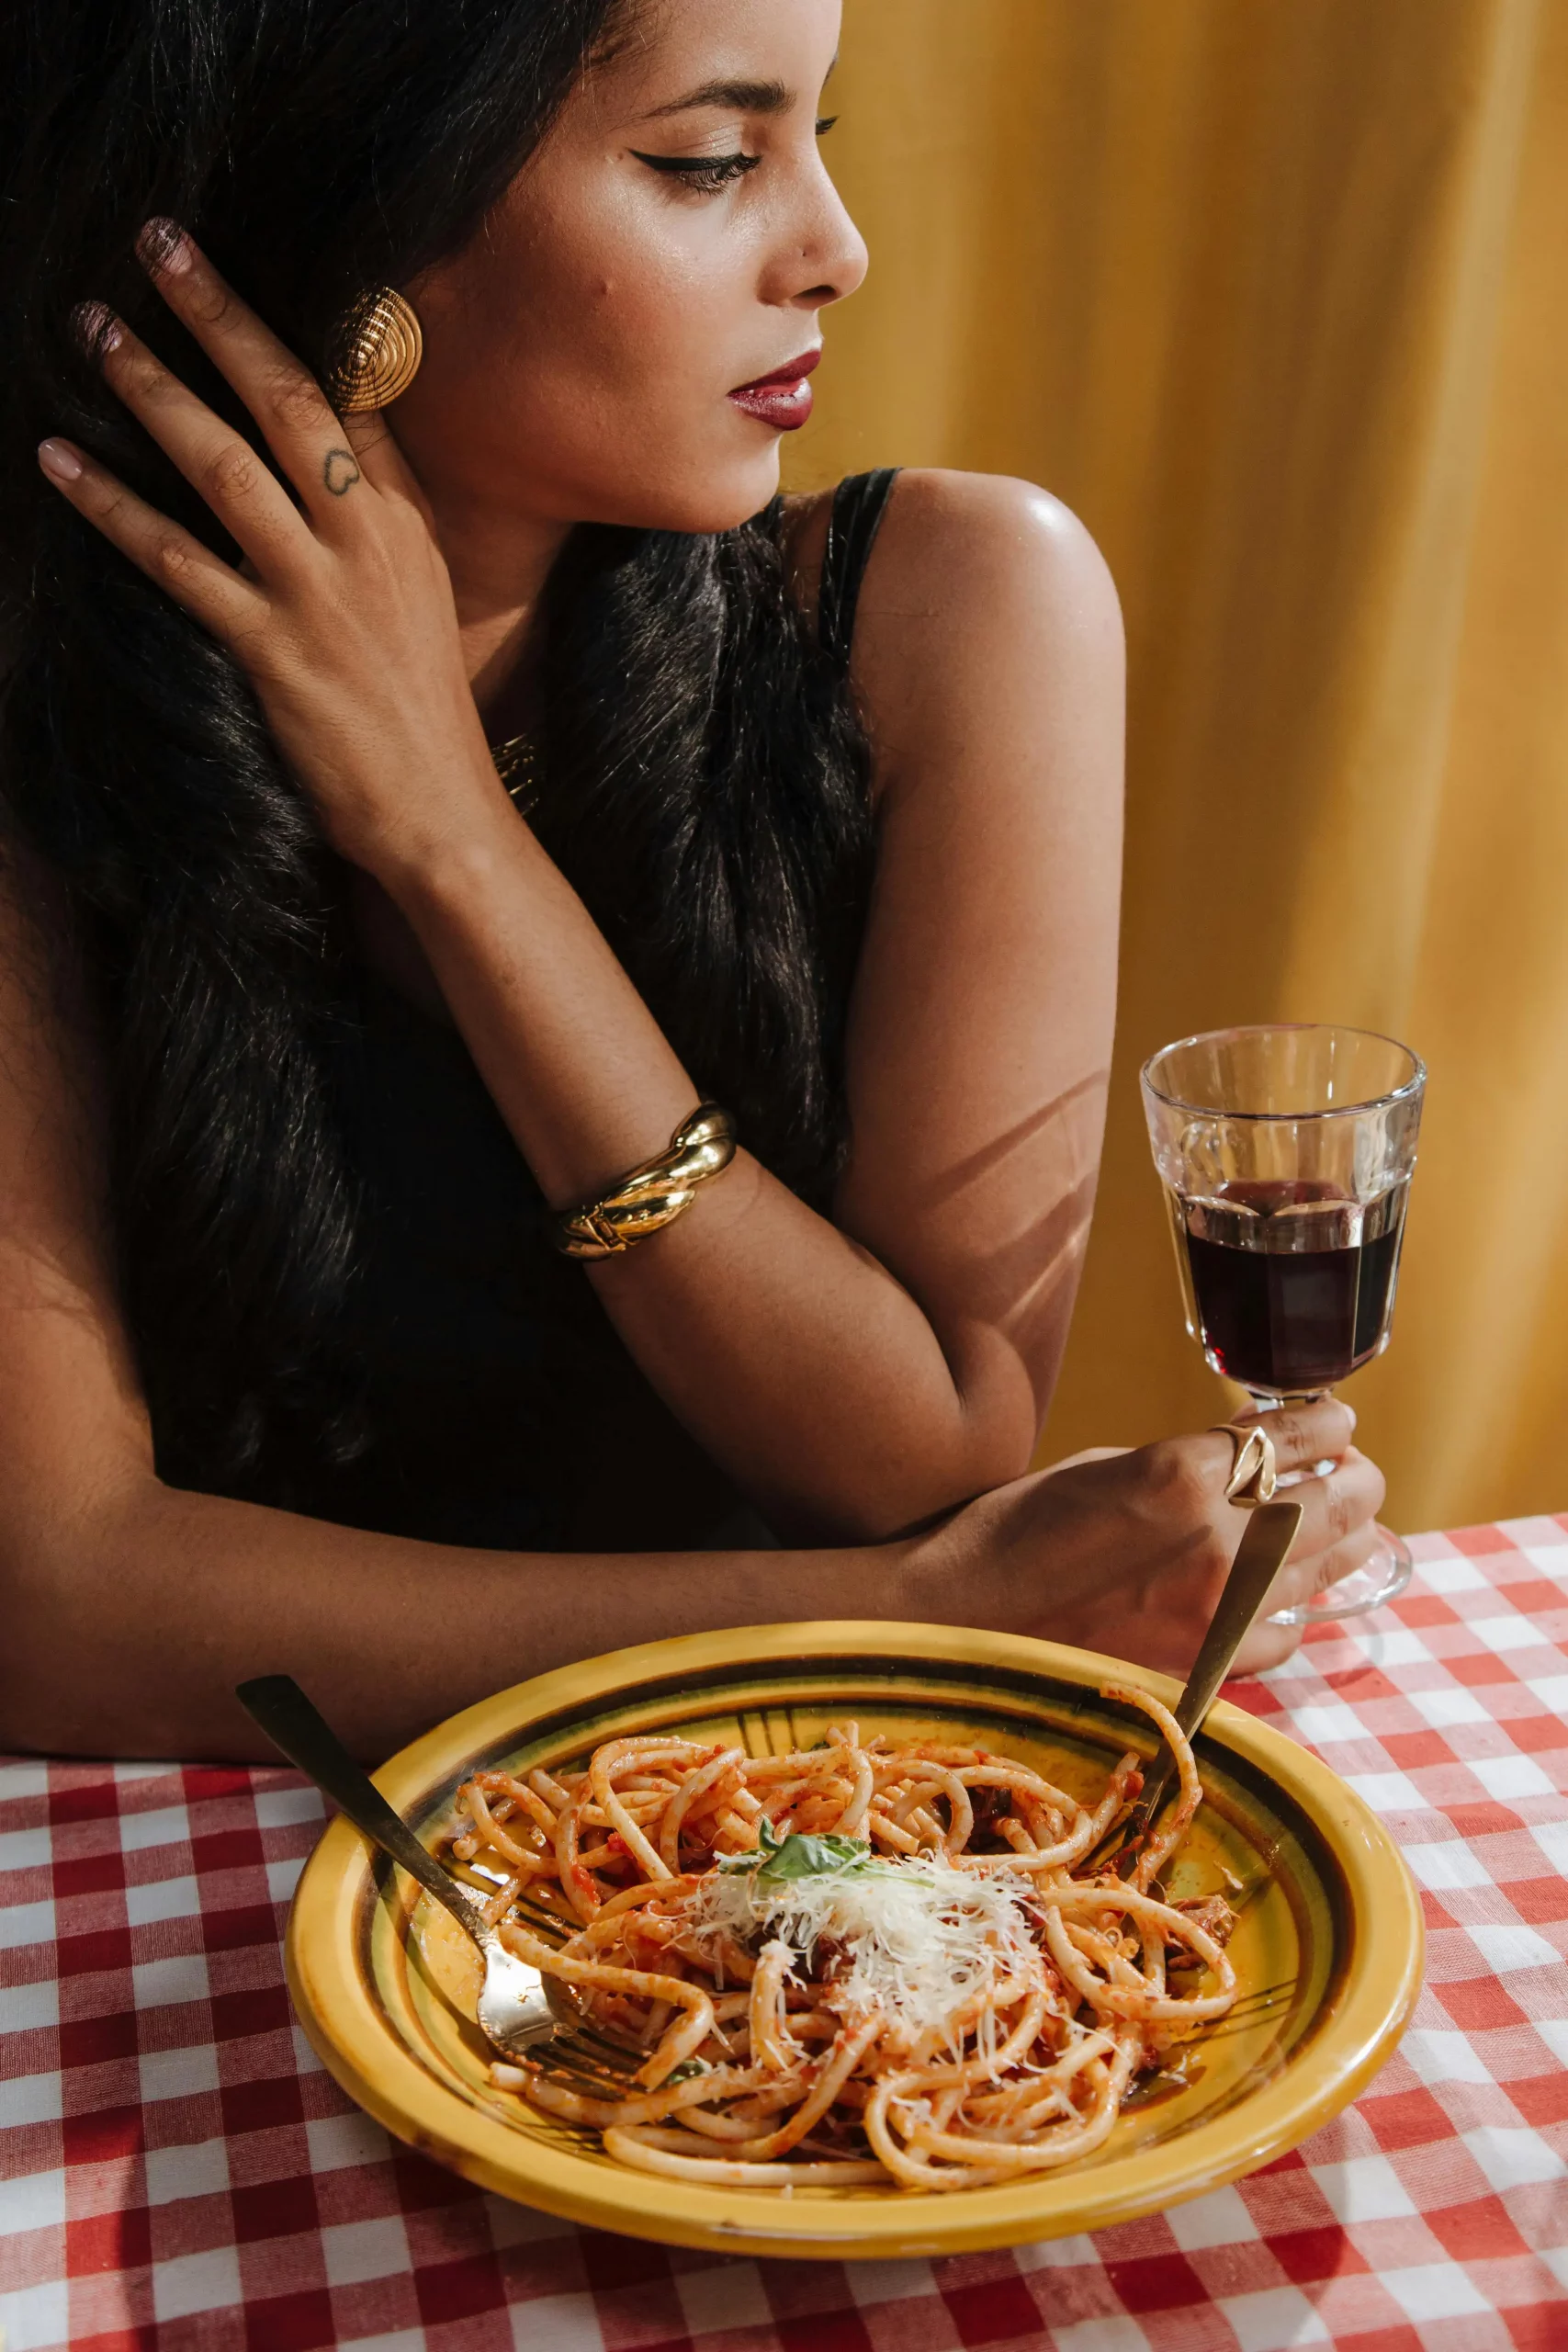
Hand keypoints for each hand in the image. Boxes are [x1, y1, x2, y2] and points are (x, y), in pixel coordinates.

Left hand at [36, 223, 501, 885]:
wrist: (444, 814)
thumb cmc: (423, 713)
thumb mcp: (423, 597)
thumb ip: (377, 522)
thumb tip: (330, 459)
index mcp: (406, 521)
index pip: (351, 393)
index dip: (287, 318)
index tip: (234, 262)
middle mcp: (365, 541)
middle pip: (286, 400)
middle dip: (216, 315)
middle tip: (155, 245)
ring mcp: (318, 593)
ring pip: (223, 463)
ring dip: (150, 387)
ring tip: (93, 329)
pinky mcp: (272, 650)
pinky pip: (177, 559)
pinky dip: (112, 505)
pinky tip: (61, 461)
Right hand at [928, 1396, 1382, 1676]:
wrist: (964, 1619)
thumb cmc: (1017, 1529)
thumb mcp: (1106, 1464)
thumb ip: (1188, 1461)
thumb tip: (1249, 1452)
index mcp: (1183, 1471)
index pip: (1298, 1439)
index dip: (1331, 1427)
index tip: (1338, 1424)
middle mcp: (1216, 1539)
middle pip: (1335, 1504)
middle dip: (1356, 1481)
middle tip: (1356, 1474)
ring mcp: (1219, 1610)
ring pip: (1325, 1570)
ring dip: (1343, 1542)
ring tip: (1344, 1527)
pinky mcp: (1208, 1665)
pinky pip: (1284, 1634)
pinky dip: (1291, 1611)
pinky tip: (1282, 1596)